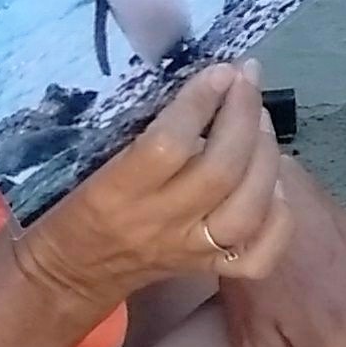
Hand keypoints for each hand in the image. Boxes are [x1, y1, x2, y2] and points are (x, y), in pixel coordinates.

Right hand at [14, 64, 291, 316]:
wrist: (65, 276)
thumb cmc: (70, 201)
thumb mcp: (84, 160)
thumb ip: (133, 127)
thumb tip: (196, 78)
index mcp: (114, 193)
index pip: (168, 146)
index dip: (200, 103)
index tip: (218, 70)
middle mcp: (157, 224)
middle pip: (220, 173)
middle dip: (244, 116)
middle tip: (247, 79)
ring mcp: (187, 251)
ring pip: (248, 210)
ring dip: (266, 156)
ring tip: (261, 119)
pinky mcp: (206, 270)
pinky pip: (260, 254)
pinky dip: (280, 215)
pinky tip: (274, 181)